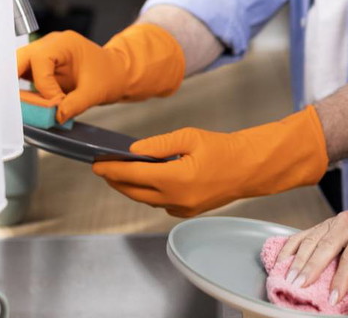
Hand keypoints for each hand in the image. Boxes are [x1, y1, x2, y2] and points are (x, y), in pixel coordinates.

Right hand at [16, 24, 184, 122]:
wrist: (115, 73)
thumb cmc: (109, 76)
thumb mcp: (95, 92)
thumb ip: (75, 104)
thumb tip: (56, 117)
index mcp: (64, 43)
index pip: (40, 60)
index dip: (43, 84)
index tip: (54, 103)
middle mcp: (50, 44)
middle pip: (19, 58)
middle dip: (15, 81)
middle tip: (18, 104)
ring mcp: (43, 54)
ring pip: (16, 67)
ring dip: (16, 86)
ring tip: (22, 106)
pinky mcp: (40, 67)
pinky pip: (23, 76)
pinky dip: (22, 90)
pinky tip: (27, 103)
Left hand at [92, 106, 327, 216]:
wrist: (250, 168)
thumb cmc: (224, 148)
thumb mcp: (190, 136)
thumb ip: (159, 144)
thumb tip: (134, 150)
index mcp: (175, 179)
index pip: (133, 175)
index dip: (111, 169)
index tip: (97, 163)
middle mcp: (175, 199)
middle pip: (134, 192)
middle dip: (116, 180)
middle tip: (102, 168)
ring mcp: (181, 209)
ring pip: (146, 200)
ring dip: (131, 187)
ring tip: (119, 173)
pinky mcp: (187, 212)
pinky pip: (160, 204)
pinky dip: (148, 193)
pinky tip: (145, 181)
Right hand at [277, 195, 347, 304]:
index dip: (341, 280)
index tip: (333, 298)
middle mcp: (346, 222)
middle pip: (325, 246)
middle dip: (310, 268)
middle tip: (298, 286)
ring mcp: (331, 221)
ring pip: (310, 240)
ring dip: (296, 260)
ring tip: (287, 279)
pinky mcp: (321, 224)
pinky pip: (301, 235)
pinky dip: (288, 249)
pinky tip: (279, 263)